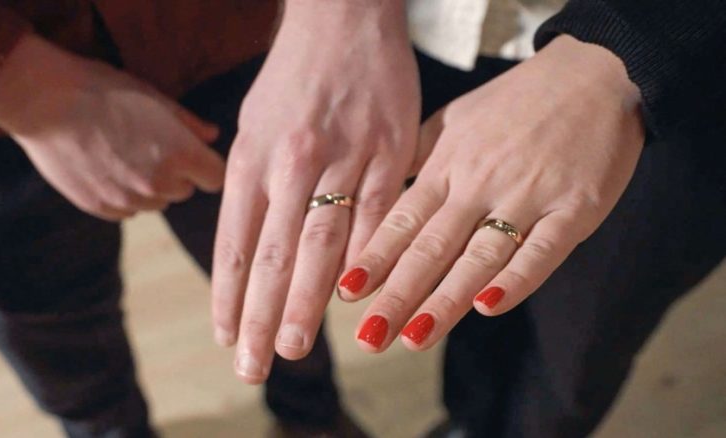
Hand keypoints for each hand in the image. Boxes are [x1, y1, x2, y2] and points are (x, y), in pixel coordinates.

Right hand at [0, 35, 223, 220]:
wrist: (45, 102)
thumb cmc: (104, 92)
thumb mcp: (155, 98)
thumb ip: (189, 123)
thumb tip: (212, 136)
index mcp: (182, 155)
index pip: (216, 178)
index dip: (207, 166)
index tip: (195, 156)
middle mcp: (160, 184)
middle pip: (186, 191)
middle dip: (177, 174)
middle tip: (151, 147)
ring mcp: (130, 199)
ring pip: (157, 203)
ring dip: (150, 187)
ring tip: (125, 155)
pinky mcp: (103, 208)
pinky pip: (128, 210)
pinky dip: (124, 196)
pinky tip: (106, 168)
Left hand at [211, 0, 419, 382]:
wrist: (345, 17)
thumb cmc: (295, 77)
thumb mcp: (254, 124)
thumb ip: (251, 185)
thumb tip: (250, 247)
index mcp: (253, 156)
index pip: (235, 242)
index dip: (227, 295)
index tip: (226, 337)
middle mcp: (292, 161)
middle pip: (273, 255)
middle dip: (260, 317)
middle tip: (255, 365)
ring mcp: (344, 158)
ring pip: (322, 245)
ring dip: (306, 302)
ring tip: (294, 346)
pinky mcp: (391, 152)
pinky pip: (377, 219)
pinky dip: (364, 263)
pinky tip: (355, 300)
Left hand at [340, 35, 644, 351]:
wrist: (596, 72)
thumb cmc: (518, 102)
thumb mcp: (457, 119)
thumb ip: (421, 157)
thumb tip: (384, 191)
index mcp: (450, 165)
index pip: (405, 220)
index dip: (375, 258)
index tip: (348, 292)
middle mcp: (481, 182)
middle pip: (432, 246)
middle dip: (398, 294)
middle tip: (369, 337)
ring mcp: (529, 195)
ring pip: (480, 255)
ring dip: (446, 299)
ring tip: (414, 336)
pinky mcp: (575, 207)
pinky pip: (543, 249)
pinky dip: (517, 279)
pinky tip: (488, 307)